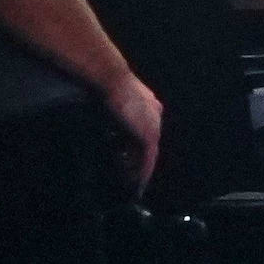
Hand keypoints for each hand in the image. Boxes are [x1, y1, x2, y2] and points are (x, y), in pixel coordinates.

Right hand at [100, 75, 164, 192]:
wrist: (112, 78)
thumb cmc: (108, 83)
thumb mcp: (116, 98)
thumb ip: (117, 110)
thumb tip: (109, 120)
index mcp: (150, 106)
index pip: (146, 132)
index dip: (139, 147)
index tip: (131, 159)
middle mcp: (155, 116)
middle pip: (149, 145)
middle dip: (142, 162)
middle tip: (134, 179)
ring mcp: (153, 125)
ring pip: (150, 154)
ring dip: (142, 170)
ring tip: (134, 185)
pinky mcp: (148, 134)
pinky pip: (148, 158)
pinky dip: (143, 171)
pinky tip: (138, 182)